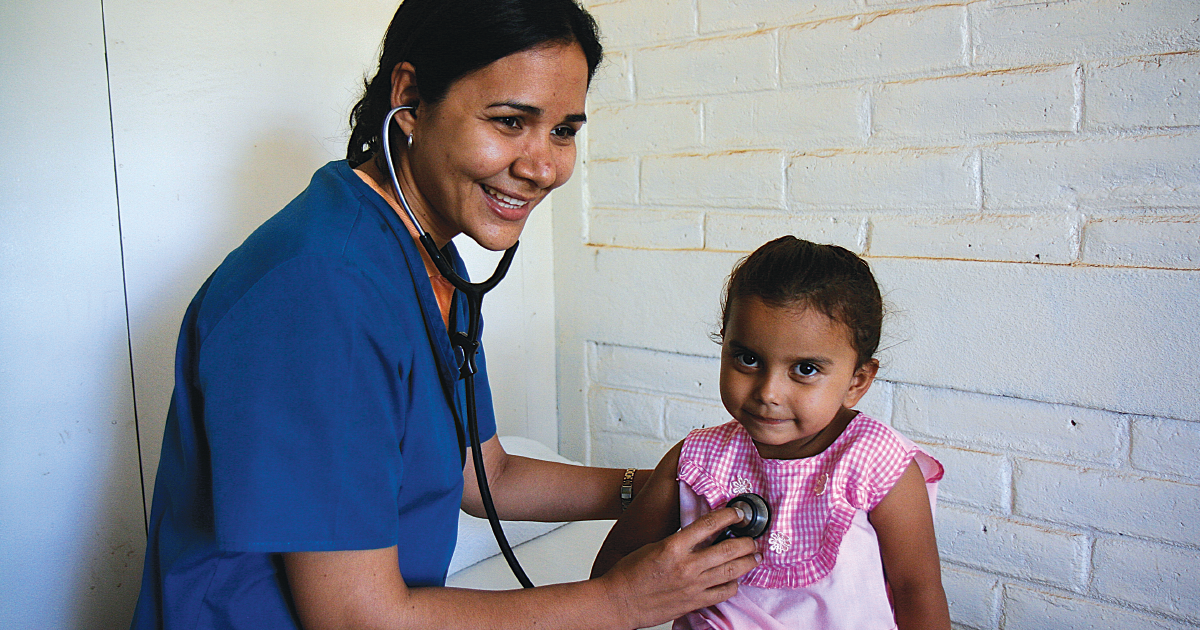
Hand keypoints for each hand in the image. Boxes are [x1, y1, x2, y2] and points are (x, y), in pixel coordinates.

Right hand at [596, 506, 758, 628]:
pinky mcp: (693, 602)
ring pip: (731, 572)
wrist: (618, 602)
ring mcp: (692, 586)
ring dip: (747, 563)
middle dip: (746, 542)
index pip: (709, 524)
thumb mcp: (654, 545)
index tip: (738, 513)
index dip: (729, 516)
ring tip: (755, 557)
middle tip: (753, 538)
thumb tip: (700, 533)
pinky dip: (733, 585)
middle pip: (728, 549)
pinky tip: (735, 580)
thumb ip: (679, 540)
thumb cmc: (629, 573)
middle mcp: (686, 566)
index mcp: (673, 546)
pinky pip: (723, 593)